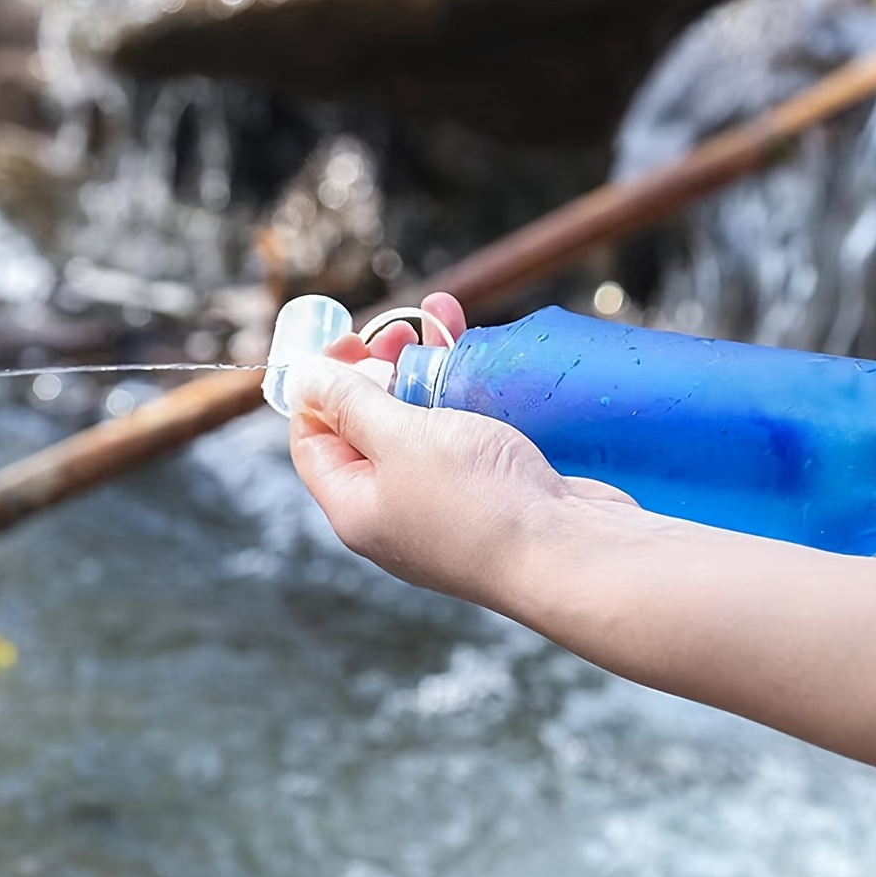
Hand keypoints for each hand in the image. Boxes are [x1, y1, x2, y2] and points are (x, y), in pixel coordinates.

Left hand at [287, 293, 635, 607]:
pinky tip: (481, 365)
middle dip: (379, 371)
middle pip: (368, 429)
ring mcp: (446, 505)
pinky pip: (466, 437)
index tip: (350, 339)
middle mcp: (395, 511)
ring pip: (423, 426)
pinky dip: (468, 397)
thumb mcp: (401, 439)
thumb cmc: (480, 501)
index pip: (313, 441)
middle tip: (402, 331)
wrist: (572, 553)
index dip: (321, 386)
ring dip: (427, 373)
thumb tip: (304, 379)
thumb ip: (351, 403)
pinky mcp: (493, 494)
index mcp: (356, 507)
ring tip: (444, 324)